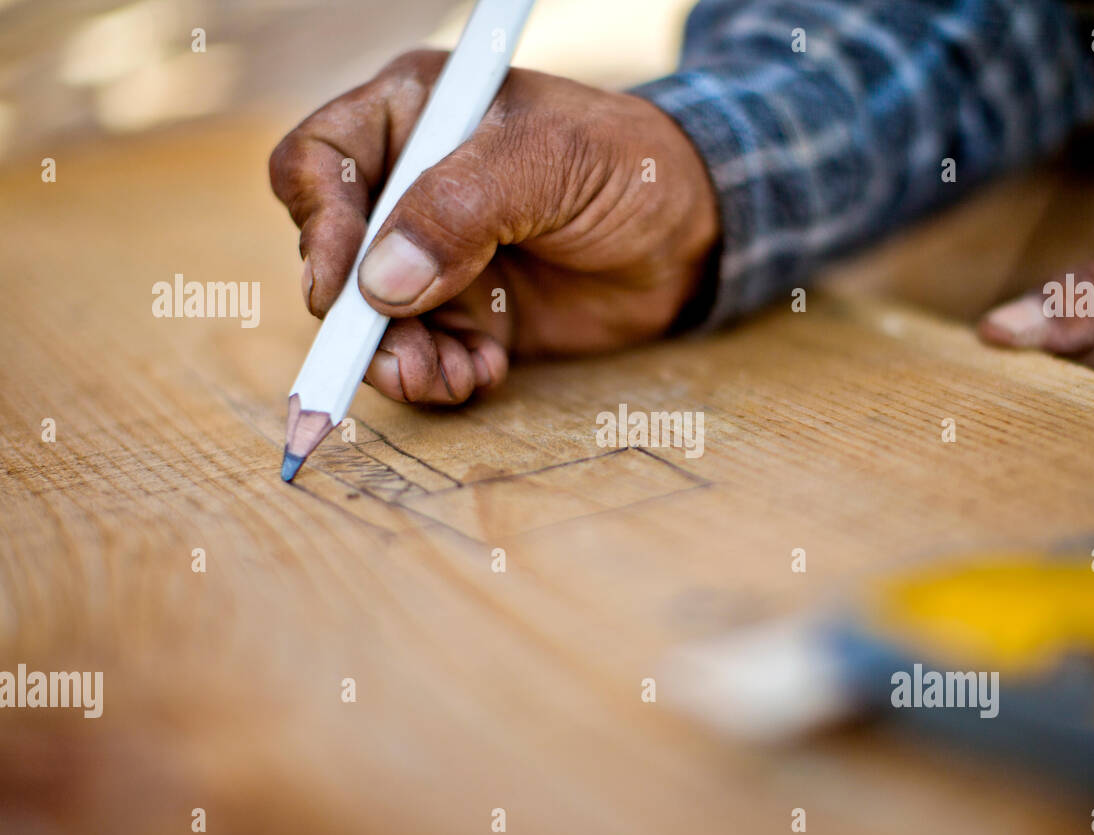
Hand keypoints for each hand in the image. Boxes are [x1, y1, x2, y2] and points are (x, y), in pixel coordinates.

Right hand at [270, 51, 719, 403]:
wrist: (691, 234)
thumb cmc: (627, 166)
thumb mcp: (548, 161)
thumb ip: (459, 209)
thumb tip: (379, 282)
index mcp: (414, 117)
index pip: (321, 164)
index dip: (320, 225)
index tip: (342, 287)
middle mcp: (409, 189)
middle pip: (335, 257)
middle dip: (359, 317)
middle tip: (400, 354)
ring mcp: (434, 258)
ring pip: (371, 322)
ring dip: (398, 360)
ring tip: (448, 374)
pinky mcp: (466, 314)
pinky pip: (422, 356)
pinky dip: (440, 376)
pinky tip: (485, 373)